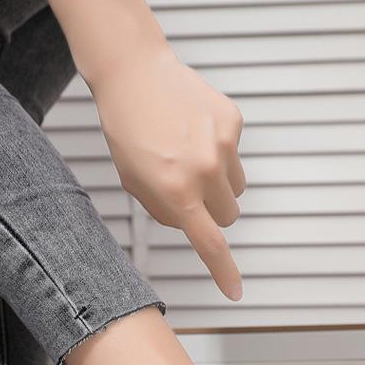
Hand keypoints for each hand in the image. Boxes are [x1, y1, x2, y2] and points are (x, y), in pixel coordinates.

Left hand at [91, 42, 245, 299]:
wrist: (134, 74)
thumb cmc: (127, 132)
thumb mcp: (135, 182)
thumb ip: (166, 210)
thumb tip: (194, 222)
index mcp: (176, 192)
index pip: (209, 243)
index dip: (223, 271)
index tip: (235, 290)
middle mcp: (205, 170)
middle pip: (228, 217)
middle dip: (213, 213)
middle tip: (188, 192)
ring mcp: (224, 143)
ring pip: (236, 187)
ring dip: (218, 183)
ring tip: (188, 157)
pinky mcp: (233, 120)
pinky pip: (235, 153)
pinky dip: (218, 150)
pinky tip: (192, 131)